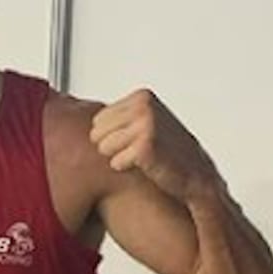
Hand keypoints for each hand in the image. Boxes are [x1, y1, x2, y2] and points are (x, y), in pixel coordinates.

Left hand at [89, 88, 220, 202]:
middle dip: (111, 146)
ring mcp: (146, 125)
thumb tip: (75, 108)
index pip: (98, 119)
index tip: (135, 139)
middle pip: (96, 132)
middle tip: (136, 150)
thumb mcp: (145, 120)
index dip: (112, 135)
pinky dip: (126, 169)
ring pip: (102, 147)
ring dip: (118, 157)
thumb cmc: (168, 152)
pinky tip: (146, 166)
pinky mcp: (145, 147)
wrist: (197, 176)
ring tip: (141, 157)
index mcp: (142, 96)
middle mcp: (144, 106)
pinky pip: (114, 162)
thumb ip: (120, 114)